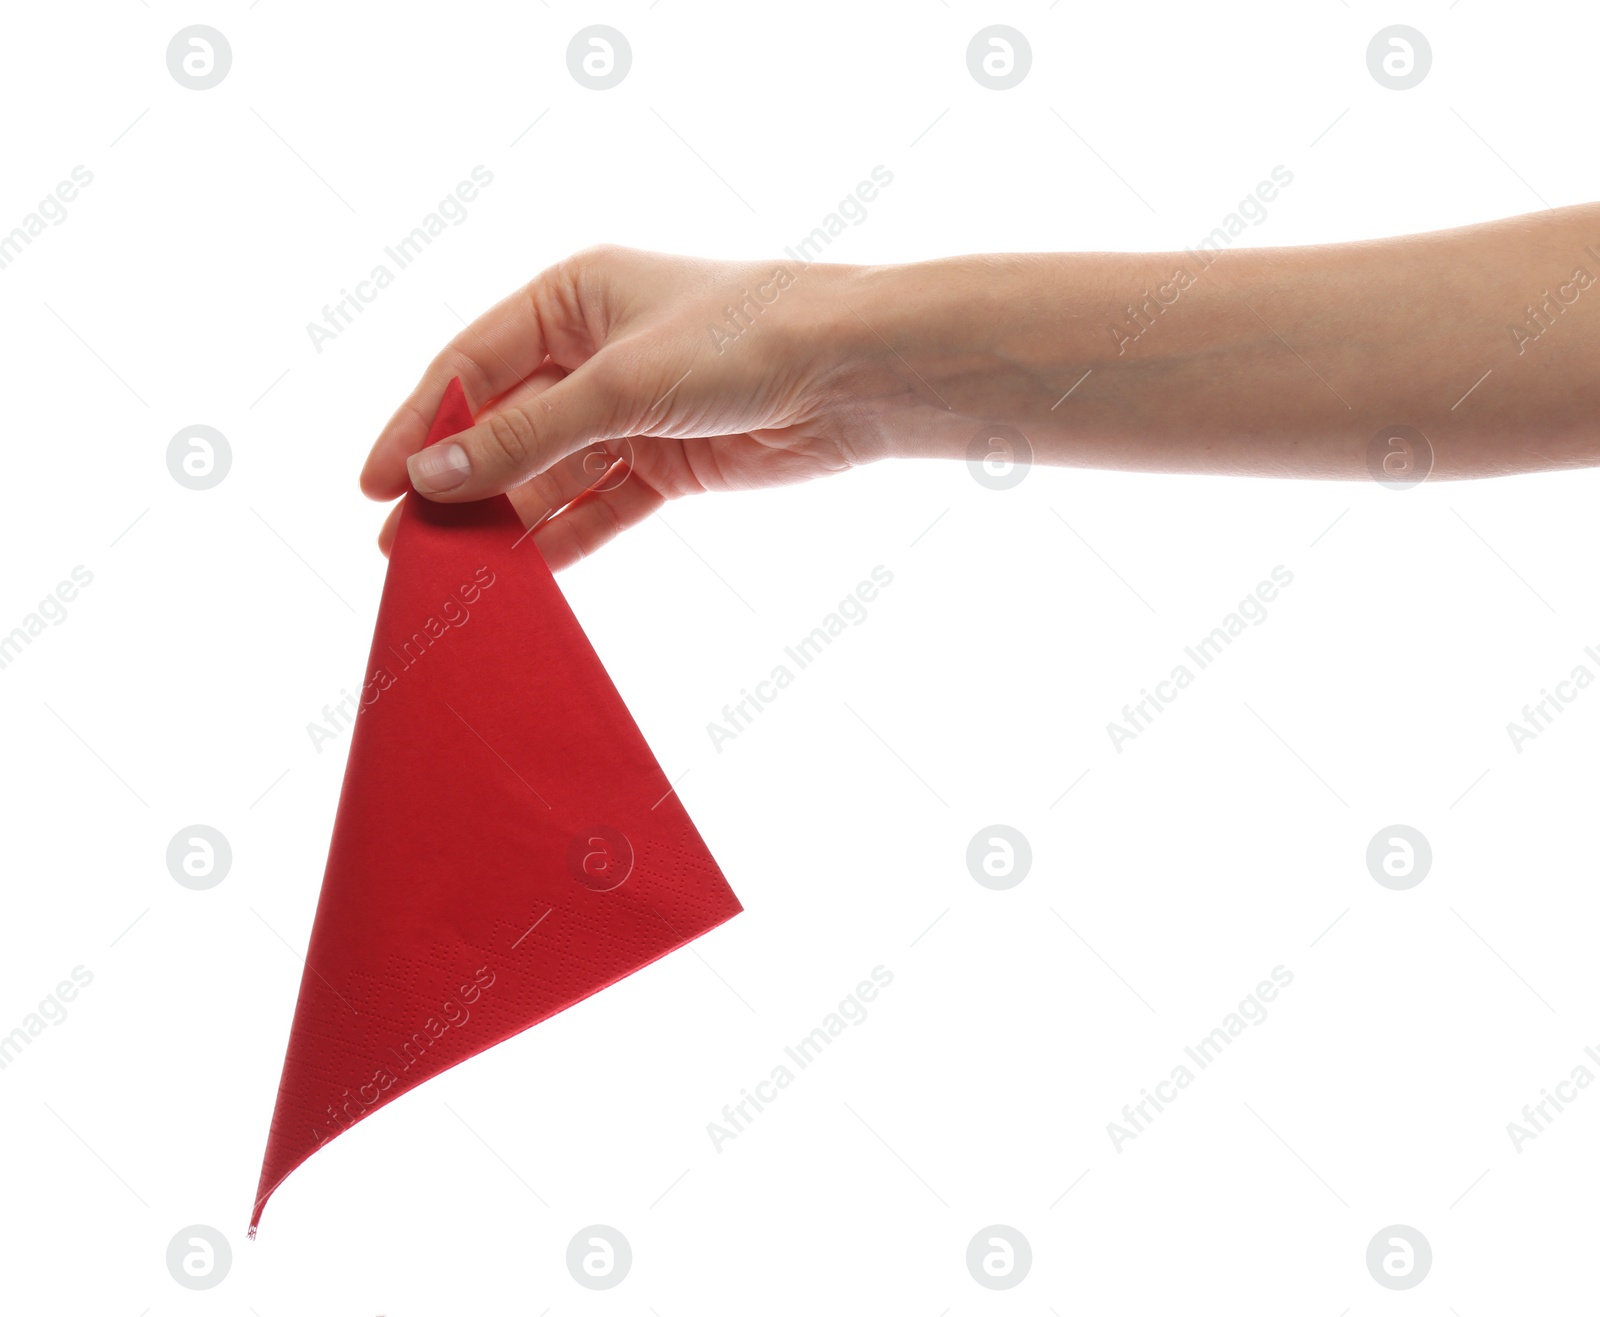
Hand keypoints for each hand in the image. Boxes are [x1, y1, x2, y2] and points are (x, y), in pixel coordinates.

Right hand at [361, 246, 887, 568]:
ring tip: (454, 572)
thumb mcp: (619, 384)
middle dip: (458, 482)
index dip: (420, 423)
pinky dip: (566, 538)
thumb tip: (435, 474)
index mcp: (572, 297)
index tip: (376, 483)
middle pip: (506, 425)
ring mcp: (634, 412)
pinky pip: (601, 507)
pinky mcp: (670, 464)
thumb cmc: (743, 339)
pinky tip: (525, 573)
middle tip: (404, 543)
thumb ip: (527, 436)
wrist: (854, 375)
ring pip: (551, 473)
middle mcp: (596, 352)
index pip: (470, 365)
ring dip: (507, 519)